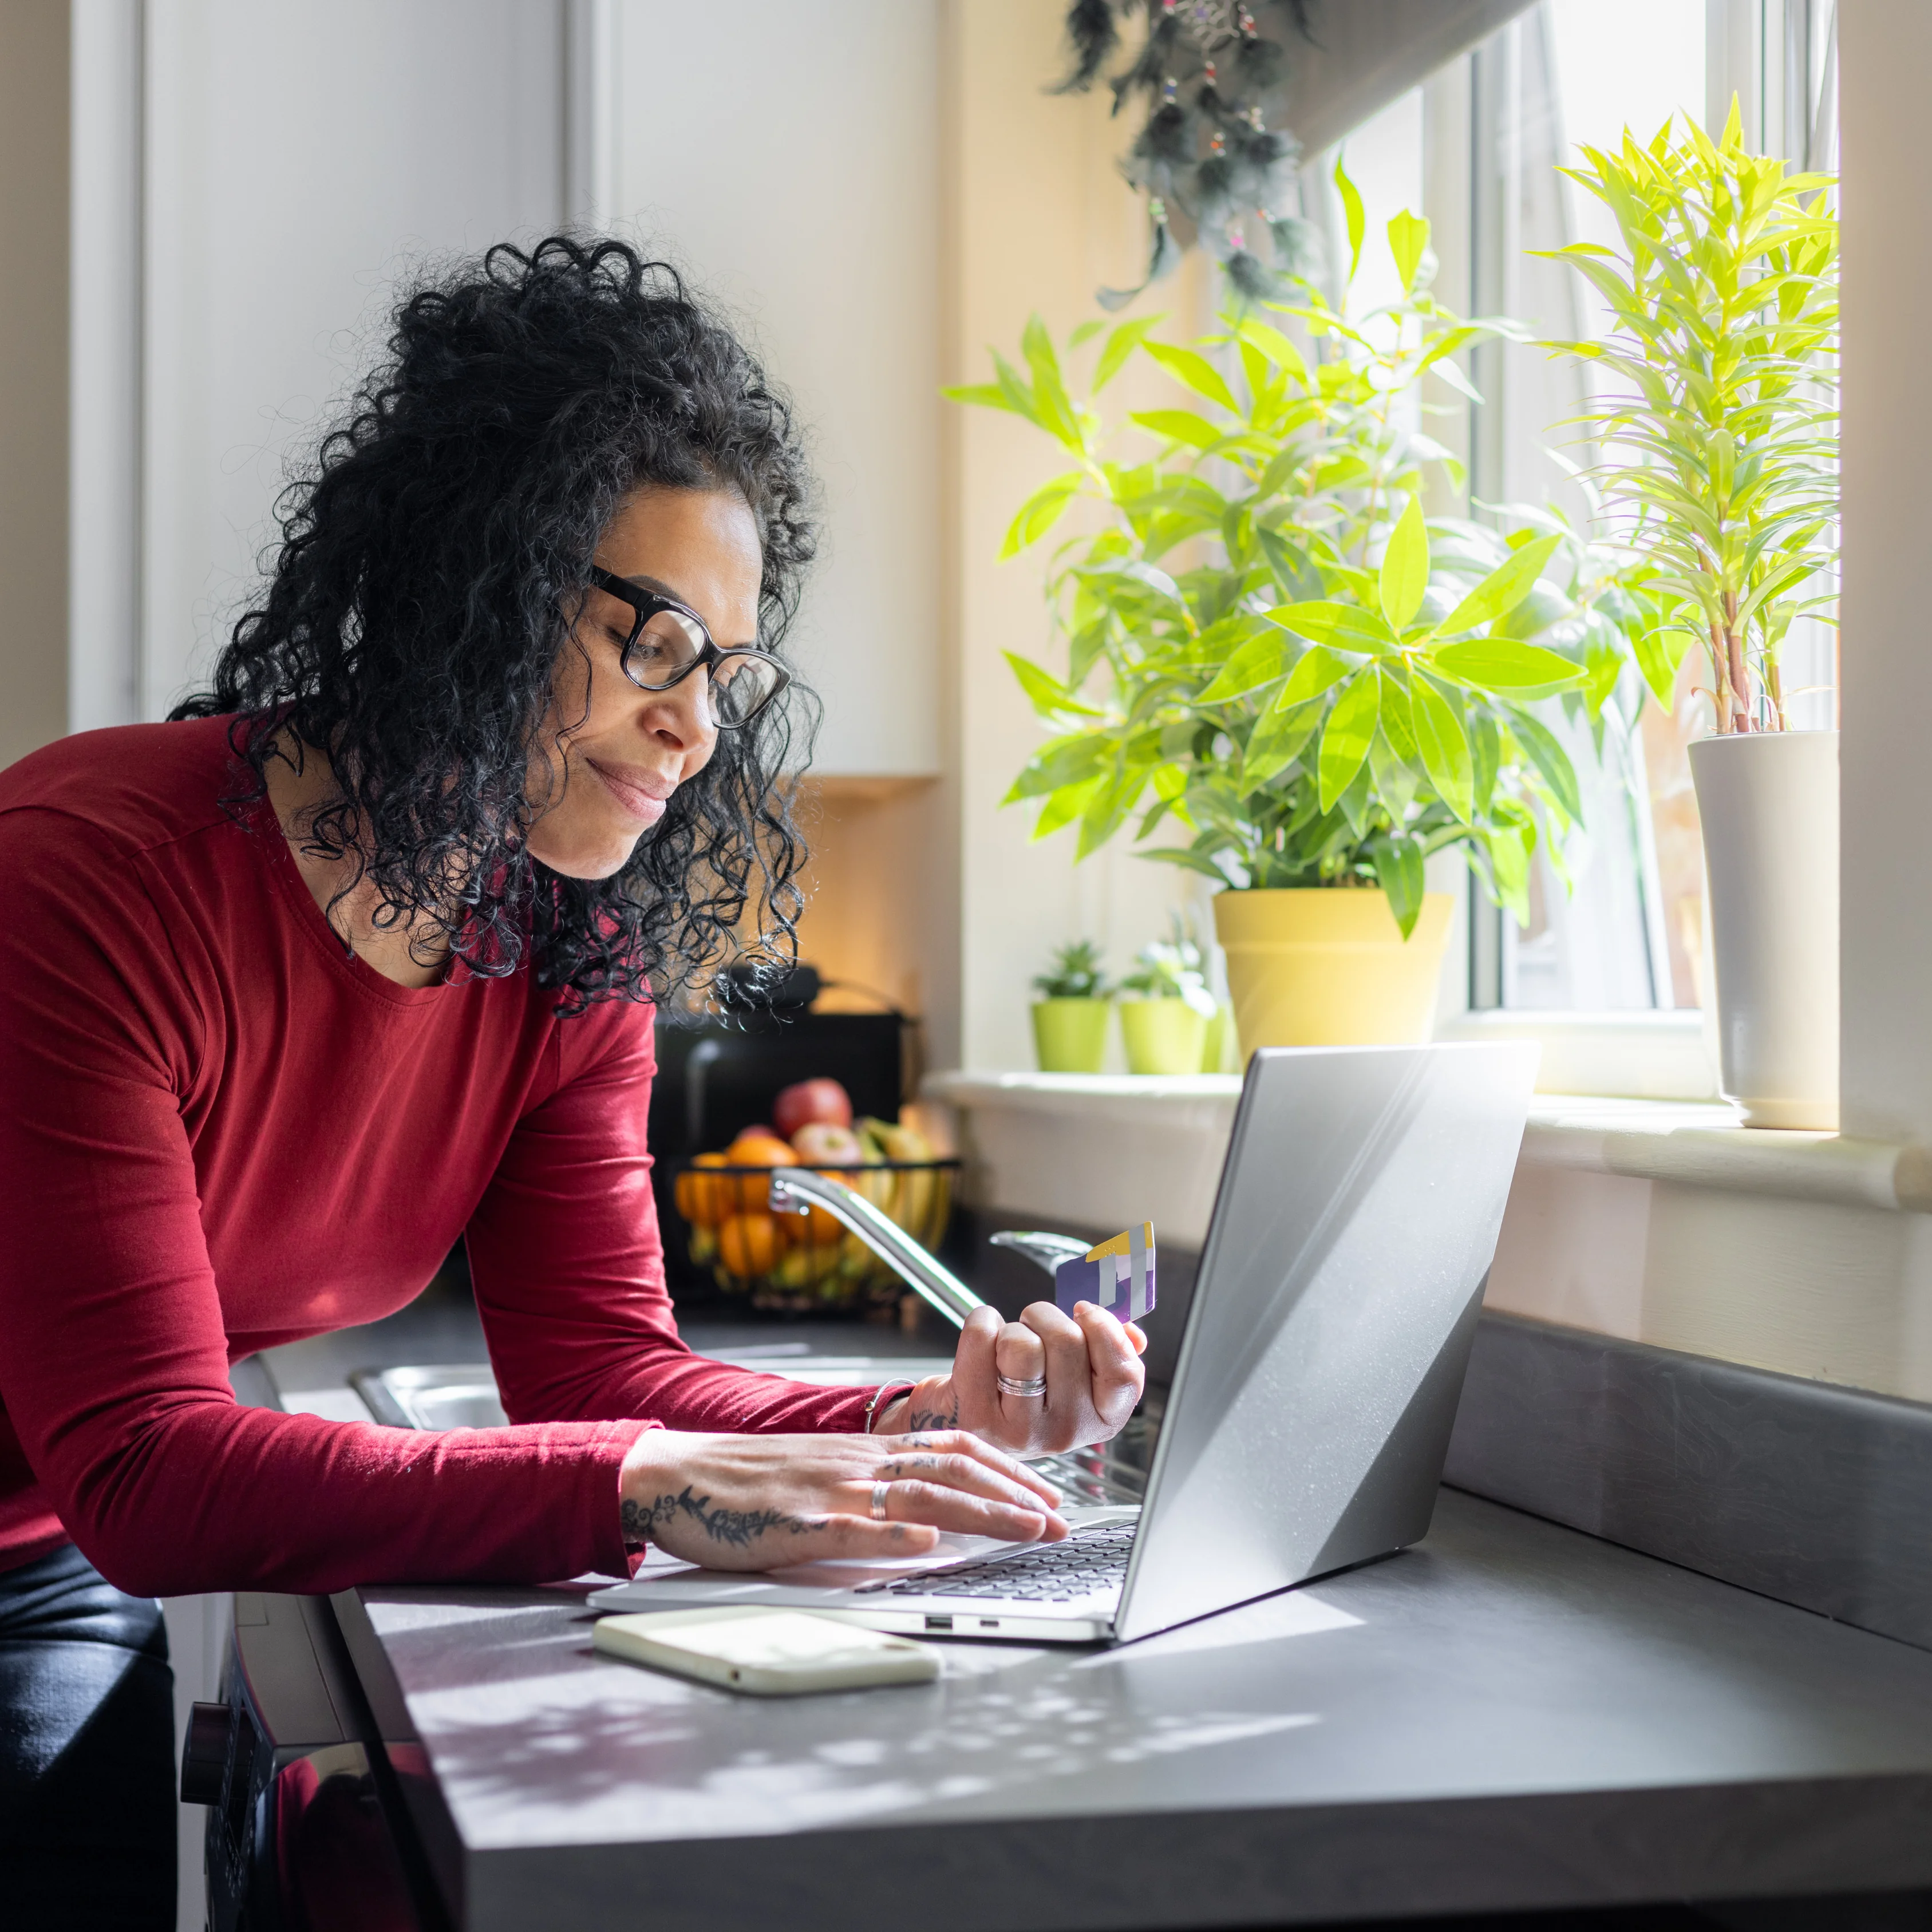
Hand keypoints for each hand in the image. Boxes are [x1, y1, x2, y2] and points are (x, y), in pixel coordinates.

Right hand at [616, 1427, 1066, 1569]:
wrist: (679, 1474)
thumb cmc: (749, 1481)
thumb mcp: (822, 1469)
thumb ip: (872, 1485)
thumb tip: (929, 1513)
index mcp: (865, 1450)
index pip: (954, 1449)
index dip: (1008, 1470)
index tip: (1048, 1494)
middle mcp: (857, 1462)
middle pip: (952, 1470)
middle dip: (1015, 1496)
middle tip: (1060, 1522)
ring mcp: (828, 1491)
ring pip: (918, 1496)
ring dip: (979, 1514)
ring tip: (1023, 1530)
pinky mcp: (794, 1523)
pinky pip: (849, 1529)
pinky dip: (890, 1537)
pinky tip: (924, 1545)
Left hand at [876, 1301, 1147, 1458]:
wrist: (965, 1420)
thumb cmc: (1025, 1393)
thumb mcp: (1076, 1379)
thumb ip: (1111, 1353)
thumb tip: (1133, 1333)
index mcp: (1100, 1420)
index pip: (1123, 1374)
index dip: (1105, 1329)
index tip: (1084, 1312)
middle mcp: (1064, 1431)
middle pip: (1067, 1341)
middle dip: (1046, 1316)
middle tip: (1035, 1325)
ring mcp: (1020, 1429)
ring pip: (1023, 1343)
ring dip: (1014, 1326)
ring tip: (1009, 1343)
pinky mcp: (977, 1417)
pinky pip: (982, 1337)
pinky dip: (981, 1322)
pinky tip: (983, 1342)